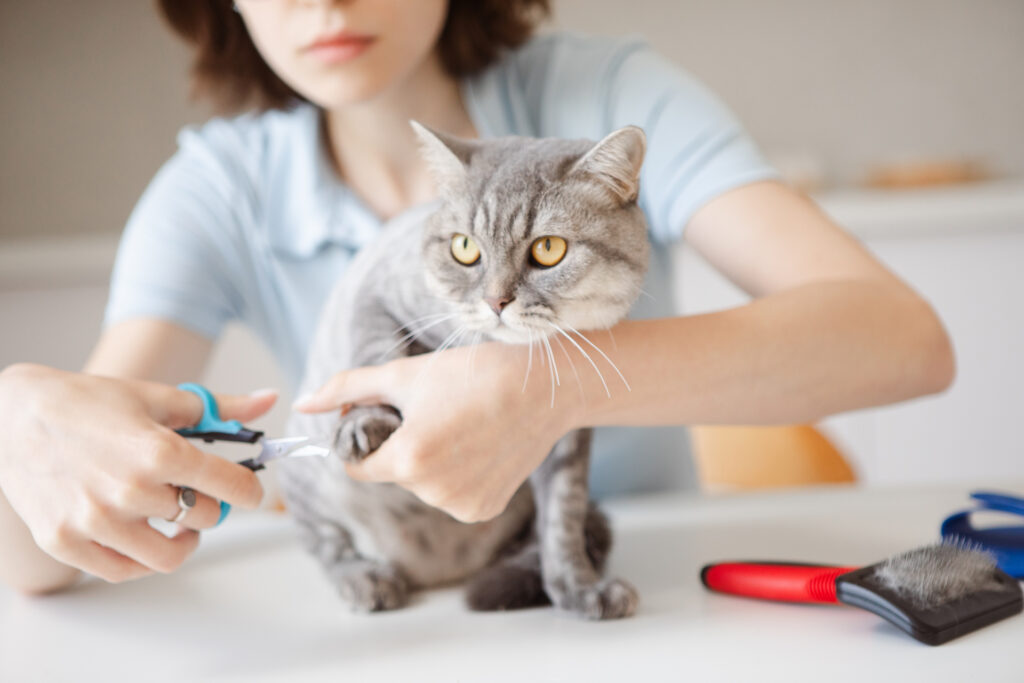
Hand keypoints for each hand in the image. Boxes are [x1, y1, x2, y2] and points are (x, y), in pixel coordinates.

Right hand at [0, 364, 273, 582]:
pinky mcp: (66, 543)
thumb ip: (218, 407)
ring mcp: (96, 522)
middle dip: (210, 506)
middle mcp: (131, 491)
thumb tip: (269, 400)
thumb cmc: (87, 404)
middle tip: (197, 494)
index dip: (249, 490)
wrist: (11, 417)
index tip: (247, 490)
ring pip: (169, 555)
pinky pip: (124, 571)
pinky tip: (141, 534)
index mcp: (159, 451)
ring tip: (175, 520)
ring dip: (181, 540)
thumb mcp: (157, 398)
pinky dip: (141, 558)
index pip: (232, 486)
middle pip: (204, 518)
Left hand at [293, 342, 579, 522]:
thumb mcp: (405, 374)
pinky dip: (459, 477)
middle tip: (435, 413)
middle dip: (403, 448)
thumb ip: (348, 389)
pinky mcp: (484, 510)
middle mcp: (431, 492)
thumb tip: (302, 402)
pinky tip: (480, 448)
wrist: (544, 387)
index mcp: (406, 460)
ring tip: (462, 427)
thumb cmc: (474, 373)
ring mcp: (460, 506)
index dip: (367, 439)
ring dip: (431, 464)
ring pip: (423, 487)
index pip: (358, 466)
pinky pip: (453, 497)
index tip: (390, 417)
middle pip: (393, 474)